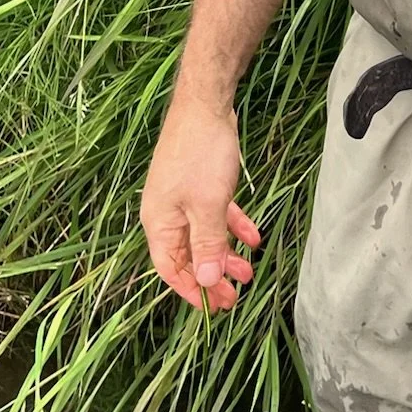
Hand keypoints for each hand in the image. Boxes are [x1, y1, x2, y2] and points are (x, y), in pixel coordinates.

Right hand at [140, 99, 260, 312]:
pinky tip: (253, 236)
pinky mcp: (199, 183)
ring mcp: (182, 197)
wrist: (206, 104)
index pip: (170, 269)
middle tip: (236, 296)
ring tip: (249, 271)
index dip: (191, 290)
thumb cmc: (201, 155)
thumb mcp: (208, 206)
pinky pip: (215, 214)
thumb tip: (207, 281)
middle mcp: (166, 213)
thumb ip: (207, 245)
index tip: (215, 306)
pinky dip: (232, 226)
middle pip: (188, 255)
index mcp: (158, 222)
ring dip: (226, 254)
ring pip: (204, 236)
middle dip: (212, 276)